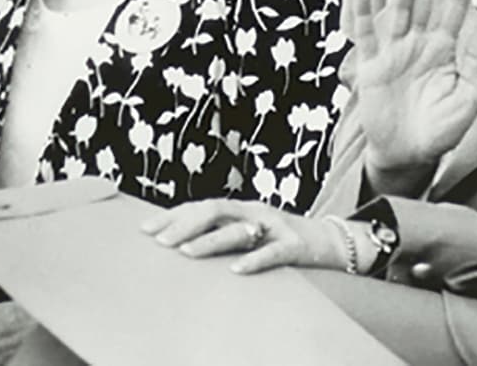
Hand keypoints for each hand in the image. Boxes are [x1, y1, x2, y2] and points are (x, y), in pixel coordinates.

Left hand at [140, 199, 351, 274]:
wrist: (331, 241)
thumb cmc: (282, 239)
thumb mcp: (251, 232)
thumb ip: (223, 235)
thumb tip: (181, 245)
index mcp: (242, 209)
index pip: (202, 207)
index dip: (174, 216)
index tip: (145, 229)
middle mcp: (256, 212)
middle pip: (216, 211)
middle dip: (185, 225)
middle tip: (160, 242)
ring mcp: (276, 227)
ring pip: (239, 231)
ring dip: (211, 242)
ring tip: (186, 253)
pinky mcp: (295, 246)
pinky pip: (273, 253)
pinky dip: (254, 260)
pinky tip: (236, 270)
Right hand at [348, 0, 476, 183]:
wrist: (408, 157)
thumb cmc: (442, 130)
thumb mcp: (469, 98)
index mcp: (445, 47)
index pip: (456, 4)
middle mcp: (418, 42)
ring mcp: (394, 51)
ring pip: (397, 7)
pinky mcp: (372, 66)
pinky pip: (367, 34)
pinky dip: (363, 12)